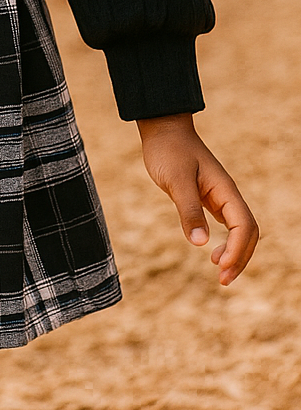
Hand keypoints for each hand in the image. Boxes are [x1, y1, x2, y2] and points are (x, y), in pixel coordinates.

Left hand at [138, 114, 258, 284]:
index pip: (244, 226)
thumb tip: (201, 244)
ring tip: (219, 272)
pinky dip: (225, 242)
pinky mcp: (207, 198)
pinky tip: (212, 252)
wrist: (162, 129)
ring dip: (235, 253)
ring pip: (239, 230)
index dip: (237, 249)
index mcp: (225, 190)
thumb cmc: (168, 150)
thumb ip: (188, 209)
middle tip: (223, 280)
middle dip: (240, 258)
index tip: (219, 266)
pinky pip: (226, 224)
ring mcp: (219, 196)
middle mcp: (226, 195)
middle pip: (247, 232)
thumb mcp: (176, 180)